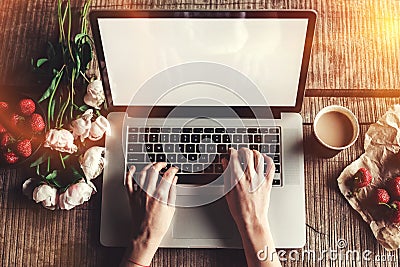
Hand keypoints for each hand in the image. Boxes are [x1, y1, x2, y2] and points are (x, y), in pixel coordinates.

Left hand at [122, 163, 178, 266]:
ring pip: (142, 174)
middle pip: (154, 171)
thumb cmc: (158, 226)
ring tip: (153, 165)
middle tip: (163, 164)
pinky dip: (130, 173)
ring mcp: (138, 194)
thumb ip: (172, 192)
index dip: (172, 170)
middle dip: (160, 164)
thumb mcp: (171, 209)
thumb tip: (174, 181)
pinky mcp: (131, 197)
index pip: (167, 176)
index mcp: (160, 196)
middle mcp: (148, 193)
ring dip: (148, 166)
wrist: (145, 236)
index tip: (174, 169)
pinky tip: (133, 168)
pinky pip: (128, 182)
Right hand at [222, 148, 280, 266]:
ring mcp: (260, 179)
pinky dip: (268, 160)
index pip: (234, 157)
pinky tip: (264, 159)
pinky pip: (270, 167)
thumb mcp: (227, 191)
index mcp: (237, 178)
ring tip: (251, 154)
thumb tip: (225, 162)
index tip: (231, 151)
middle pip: (247, 154)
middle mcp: (249, 177)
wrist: (252, 220)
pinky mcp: (268, 183)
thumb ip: (226, 175)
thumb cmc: (239, 209)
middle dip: (242, 149)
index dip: (231, 151)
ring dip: (254, 152)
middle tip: (241, 151)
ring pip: (259, 157)